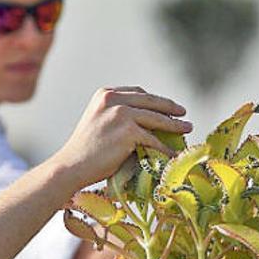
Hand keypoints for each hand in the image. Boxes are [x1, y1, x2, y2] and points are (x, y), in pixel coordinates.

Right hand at [50, 86, 191, 189]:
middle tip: (184, 113)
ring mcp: (121, 114)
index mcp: (105, 94)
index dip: (155, 100)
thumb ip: (120, 116)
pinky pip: (154, 140)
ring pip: (156, 118)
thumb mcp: (100, 122)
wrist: (72, 166)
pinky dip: (165, 148)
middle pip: (151, 101)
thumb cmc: (86, 150)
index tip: (167, 106)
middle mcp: (113, 99)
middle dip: (170, 107)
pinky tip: (173, 153)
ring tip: (186, 128)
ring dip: (175, 125)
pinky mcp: (128, 131)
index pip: (138, 93)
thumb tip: (151, 122)